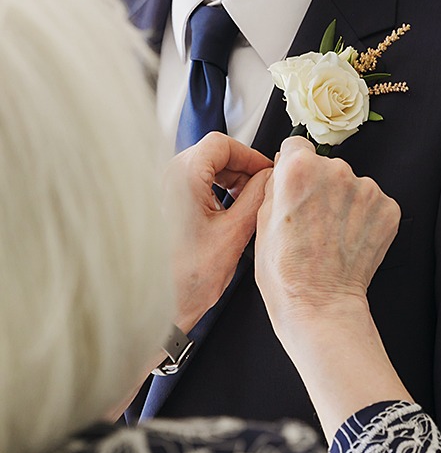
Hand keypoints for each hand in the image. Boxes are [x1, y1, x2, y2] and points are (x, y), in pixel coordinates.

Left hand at [163, 132, 271, 331]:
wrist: (159, 308)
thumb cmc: (186, 279)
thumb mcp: (235, 233)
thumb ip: (257, 197)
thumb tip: (268, 178)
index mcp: (182, 178)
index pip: (222, 144)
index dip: (249, 155)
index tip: (266, 171)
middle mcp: (166, 179)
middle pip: (211, 153)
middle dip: (240, 169)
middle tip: (260, 189)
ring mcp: (161, 190)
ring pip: (202, 167)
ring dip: (228, 180)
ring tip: (244, 204)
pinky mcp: (161, 204)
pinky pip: (192, 183)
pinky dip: (213, 190)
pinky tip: (226, 212)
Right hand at [255, 137, 405, 441]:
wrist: (322, 307)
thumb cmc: (284, 271)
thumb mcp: (260, 221)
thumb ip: (275, 185)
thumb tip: (284, 167)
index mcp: (299, 169)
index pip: (296, 146)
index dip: (292, 167)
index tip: (294, 187)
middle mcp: (336, 170)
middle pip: (326, 165)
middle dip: (319, 185)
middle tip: (311, 220)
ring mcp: (366, 189)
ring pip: (351, 184)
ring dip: (343, 201)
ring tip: (331, 234)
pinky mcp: (388, 208)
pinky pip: (372, 203)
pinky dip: (363, 217)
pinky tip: (349, 240)